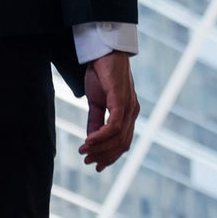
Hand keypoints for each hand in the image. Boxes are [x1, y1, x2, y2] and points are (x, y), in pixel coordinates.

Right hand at [80, 51, 139, 171]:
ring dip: (100, 148)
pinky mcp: (121, 100)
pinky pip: (114, 125)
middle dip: (104, 156)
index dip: (110, 157)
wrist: (104, 52)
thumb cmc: (101, 75)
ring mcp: (129, 106)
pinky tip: (88, 140)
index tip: (95, 165)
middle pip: (121, 144)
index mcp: (128, 114)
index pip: (123, 143)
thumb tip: (91, 139)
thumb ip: (95, 121)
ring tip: (84, 151)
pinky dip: (101, 136)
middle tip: (86, 160)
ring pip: (118, 138)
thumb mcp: (96, 103)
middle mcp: (132, 112)